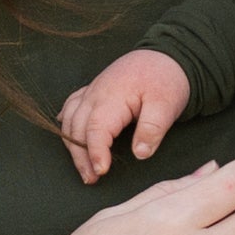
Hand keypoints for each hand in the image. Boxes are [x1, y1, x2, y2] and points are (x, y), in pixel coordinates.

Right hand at [56, 49, 194, 181]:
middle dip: (80, 157)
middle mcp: (95, 94)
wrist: (165, 55)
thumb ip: (153, 129)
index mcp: (112, 97)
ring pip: (69, 120)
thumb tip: (140, 154)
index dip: (95, 152)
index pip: (96, 129)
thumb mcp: (167, 105)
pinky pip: (70, 108)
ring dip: (72, 145)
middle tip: (92, 179)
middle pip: (76, 128)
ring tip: (84, 167)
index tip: (101, 171)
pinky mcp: (92, 91)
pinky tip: (70, 138)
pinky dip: (67, 125)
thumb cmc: (166, 80)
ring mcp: (91, 92)